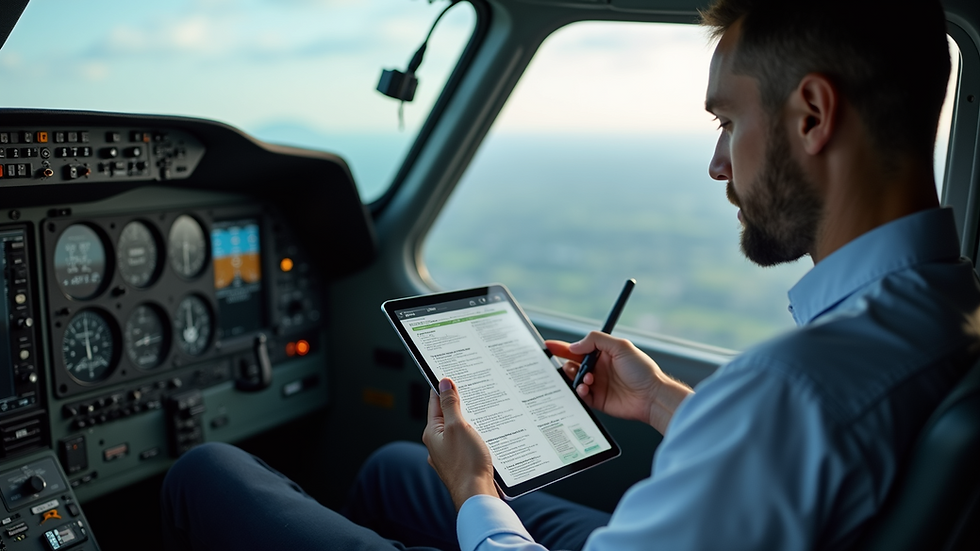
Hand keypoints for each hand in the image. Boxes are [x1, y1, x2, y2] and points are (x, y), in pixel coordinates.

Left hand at [422, 378, 497, 510]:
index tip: (449, 374)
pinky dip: (474, 435)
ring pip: (457, 430)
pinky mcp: (461, 464)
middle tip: (470, 388)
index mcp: (432, 433)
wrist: (476, 495)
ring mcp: (449, 455)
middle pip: (447, 416)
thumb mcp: (458, 426)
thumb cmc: (467, 464)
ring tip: (480, 409)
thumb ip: (450, 404)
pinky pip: (466, 443)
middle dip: (458, 403)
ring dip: (468, 420)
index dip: (442, 387)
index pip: (435, 402)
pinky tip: (485, 433)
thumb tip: (444, 383)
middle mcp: (437, 444)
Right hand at [547, 333, 692, 433]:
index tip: (547, 347)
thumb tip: (575, 346)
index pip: (578, 348)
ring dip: (575, 379)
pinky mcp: (598, 400)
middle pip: (572, 365)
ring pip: (574, 381)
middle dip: (566, 366)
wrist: (652, 396)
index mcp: (602, 354)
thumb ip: (596, 341)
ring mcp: (597, 385)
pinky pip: (581, 397)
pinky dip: (579, 392)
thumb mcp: (621, 346)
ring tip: (587, 379)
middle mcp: (598, 369)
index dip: (561, 347)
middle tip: (568, 367)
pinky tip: (585, 389)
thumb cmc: (642, 371)